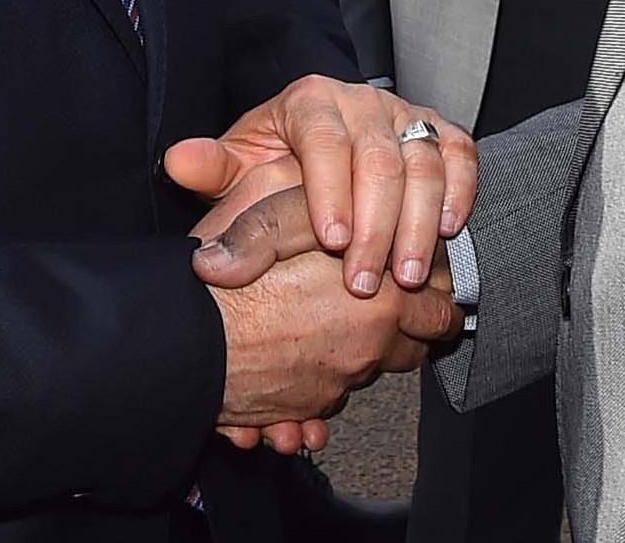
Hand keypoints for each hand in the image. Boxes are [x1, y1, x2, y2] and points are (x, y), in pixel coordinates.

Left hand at [165, 75, 475, 297]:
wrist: (321, 141)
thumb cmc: (277, 160)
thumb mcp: (241, 162)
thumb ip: (214, 166)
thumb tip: (178, 162)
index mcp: (311, 101)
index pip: (325, 142)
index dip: (331, 192)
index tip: (331, 242)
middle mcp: (362, 101)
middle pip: (380, 158)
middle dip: (377, 226)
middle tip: (366, 283)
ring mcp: (405, 113)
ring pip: (424, 161)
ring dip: (418, 222)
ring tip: (407, 275)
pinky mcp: (438, 130)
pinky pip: (460, 153)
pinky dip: (459, 190)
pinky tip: (446, 231)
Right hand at [200, 188, 457, 444]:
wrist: (185, 342)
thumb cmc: (237, 278)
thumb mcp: (289, 217)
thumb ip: (336, 215)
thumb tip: (372, 226)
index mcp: (381, 302)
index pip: (439, 310)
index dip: (436, 298)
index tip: (429, 286)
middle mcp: (367, 351)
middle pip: (412, 350)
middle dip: (408, 333)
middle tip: (392, 310)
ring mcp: (335, 386)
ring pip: (368, 374)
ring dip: (360, 359)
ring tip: (334, 331)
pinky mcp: (301, 410)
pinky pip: (324, 405)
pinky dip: (318, 391)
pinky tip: (297, 365)